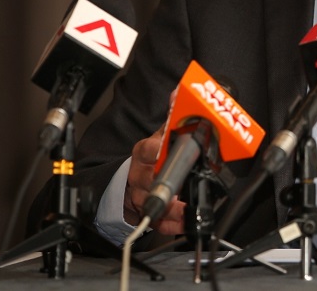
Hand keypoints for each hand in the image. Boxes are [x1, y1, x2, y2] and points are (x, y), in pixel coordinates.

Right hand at [123, 92, 185, 234]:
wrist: (132, 183)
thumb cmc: (153, 156)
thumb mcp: (162, 134)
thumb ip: (173, 116)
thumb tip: (178, 92)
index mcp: (144, 153)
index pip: (146, 150)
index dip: (155, 150)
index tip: (162, 150)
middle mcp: (139, 175)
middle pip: (150, 178)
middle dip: (166, 181)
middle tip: (180, 182)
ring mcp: (141, 196)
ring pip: (153, 202)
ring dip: (171, 206)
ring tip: (184, 205)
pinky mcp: (148, 214)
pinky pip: (158, 223)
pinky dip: (172, 224)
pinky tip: (184, 221)